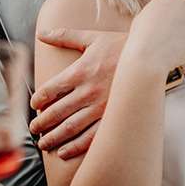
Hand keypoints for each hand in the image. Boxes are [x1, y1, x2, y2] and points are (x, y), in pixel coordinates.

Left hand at [31, 29, 126, 156]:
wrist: (150, 57)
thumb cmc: (120, 45)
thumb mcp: (91, 37)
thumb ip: (64, 36)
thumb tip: (41, 33)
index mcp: (79, 72)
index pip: (50, 90)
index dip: (38, 100)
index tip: (34, 106)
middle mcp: (87, 91)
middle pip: (56, 111)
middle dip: (41, 122)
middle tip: (34, 129)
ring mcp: (100, 107)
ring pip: (70, 127)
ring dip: (54, 137)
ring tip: (44, 143)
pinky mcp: (113, 117)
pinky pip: (91, 137)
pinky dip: (75, 147)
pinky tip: (65, 152)